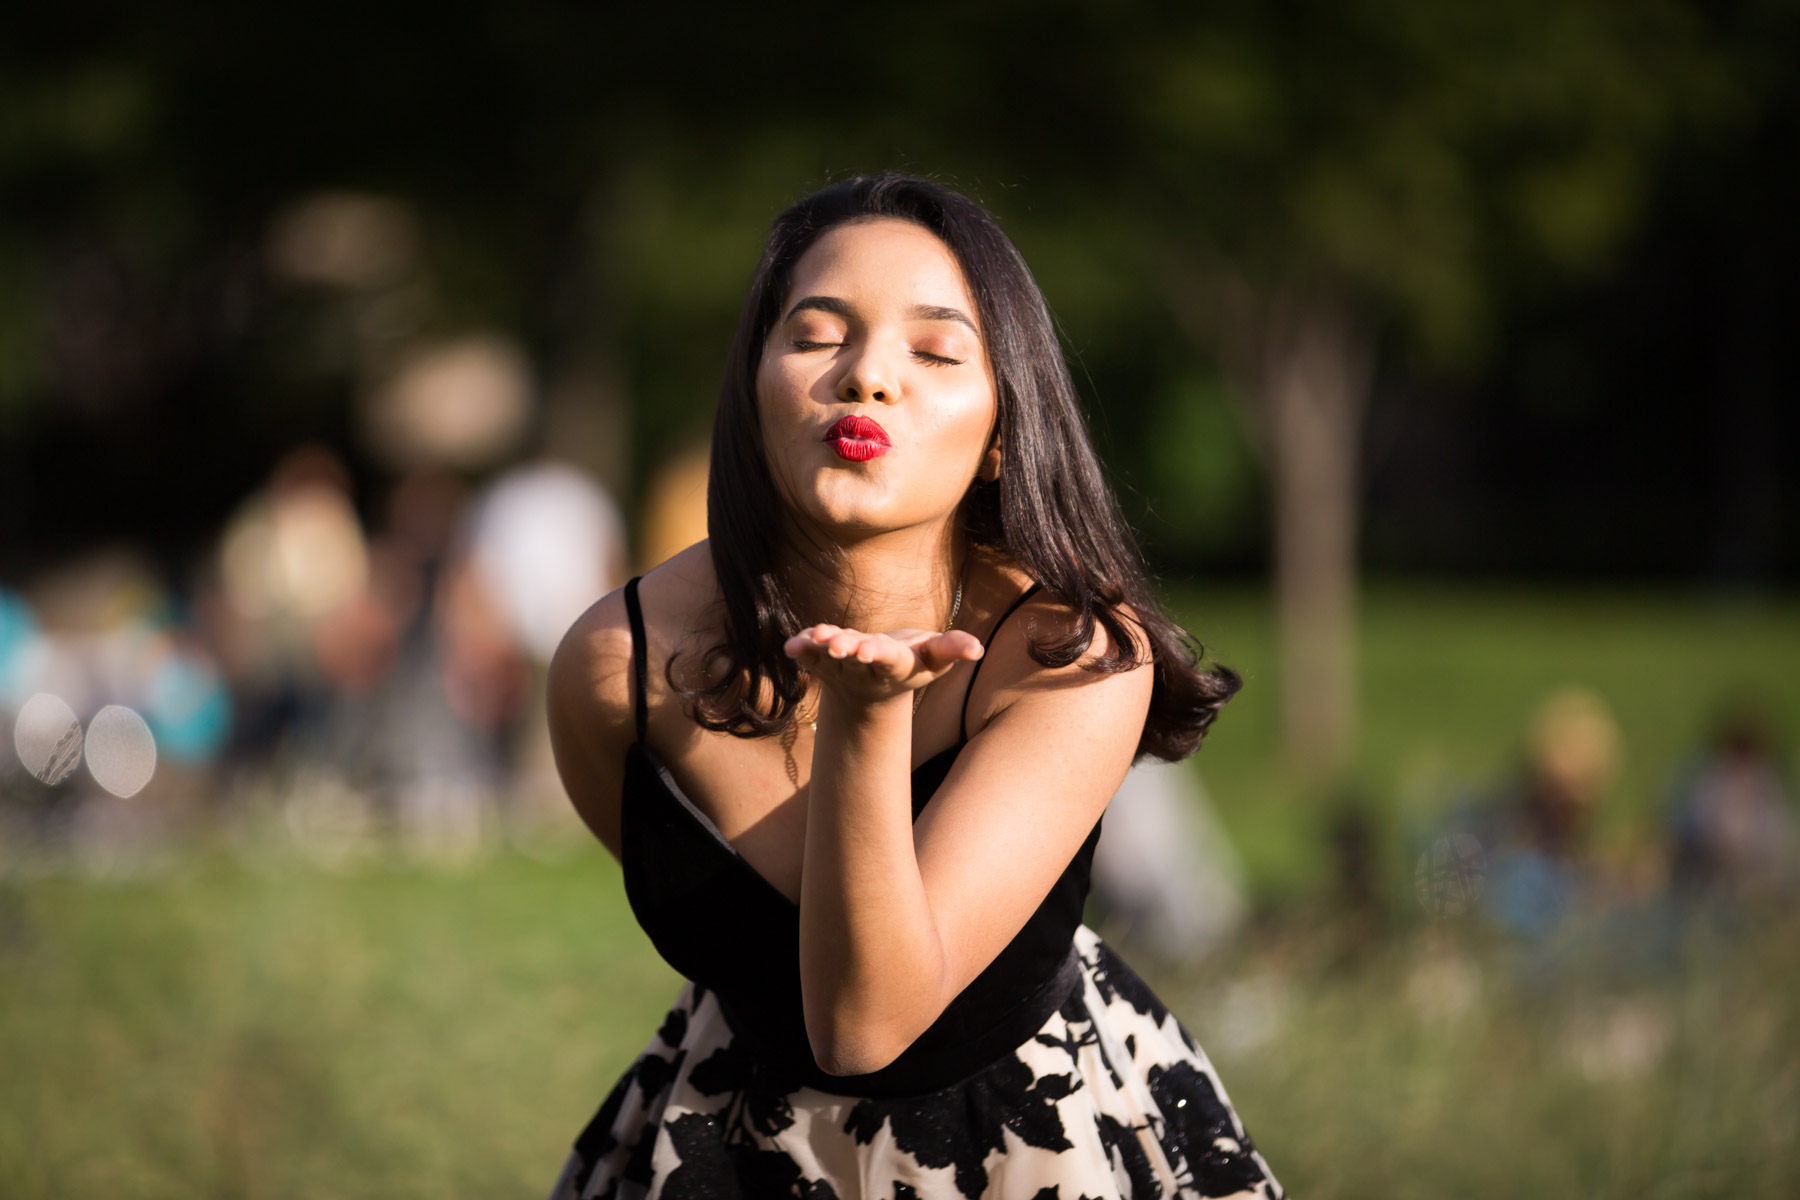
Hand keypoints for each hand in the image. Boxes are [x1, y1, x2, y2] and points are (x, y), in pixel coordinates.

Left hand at [784, 624, 983, 707]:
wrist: (874, 686)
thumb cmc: (911, 662)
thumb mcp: (935, 657)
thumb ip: (954, 649)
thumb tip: (978, 648)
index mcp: (893, 665)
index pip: (885, 658)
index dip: (877, 653)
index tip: (867, 649)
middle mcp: (864, 667)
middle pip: (854, 657)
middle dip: (846, 648)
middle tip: (837, 645)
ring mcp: (839, 666)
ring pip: (829, 657)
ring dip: (821, 647)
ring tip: (816, 637)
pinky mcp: (820, 661)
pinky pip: (808, 656)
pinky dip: (800, 649)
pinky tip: (791, 644)